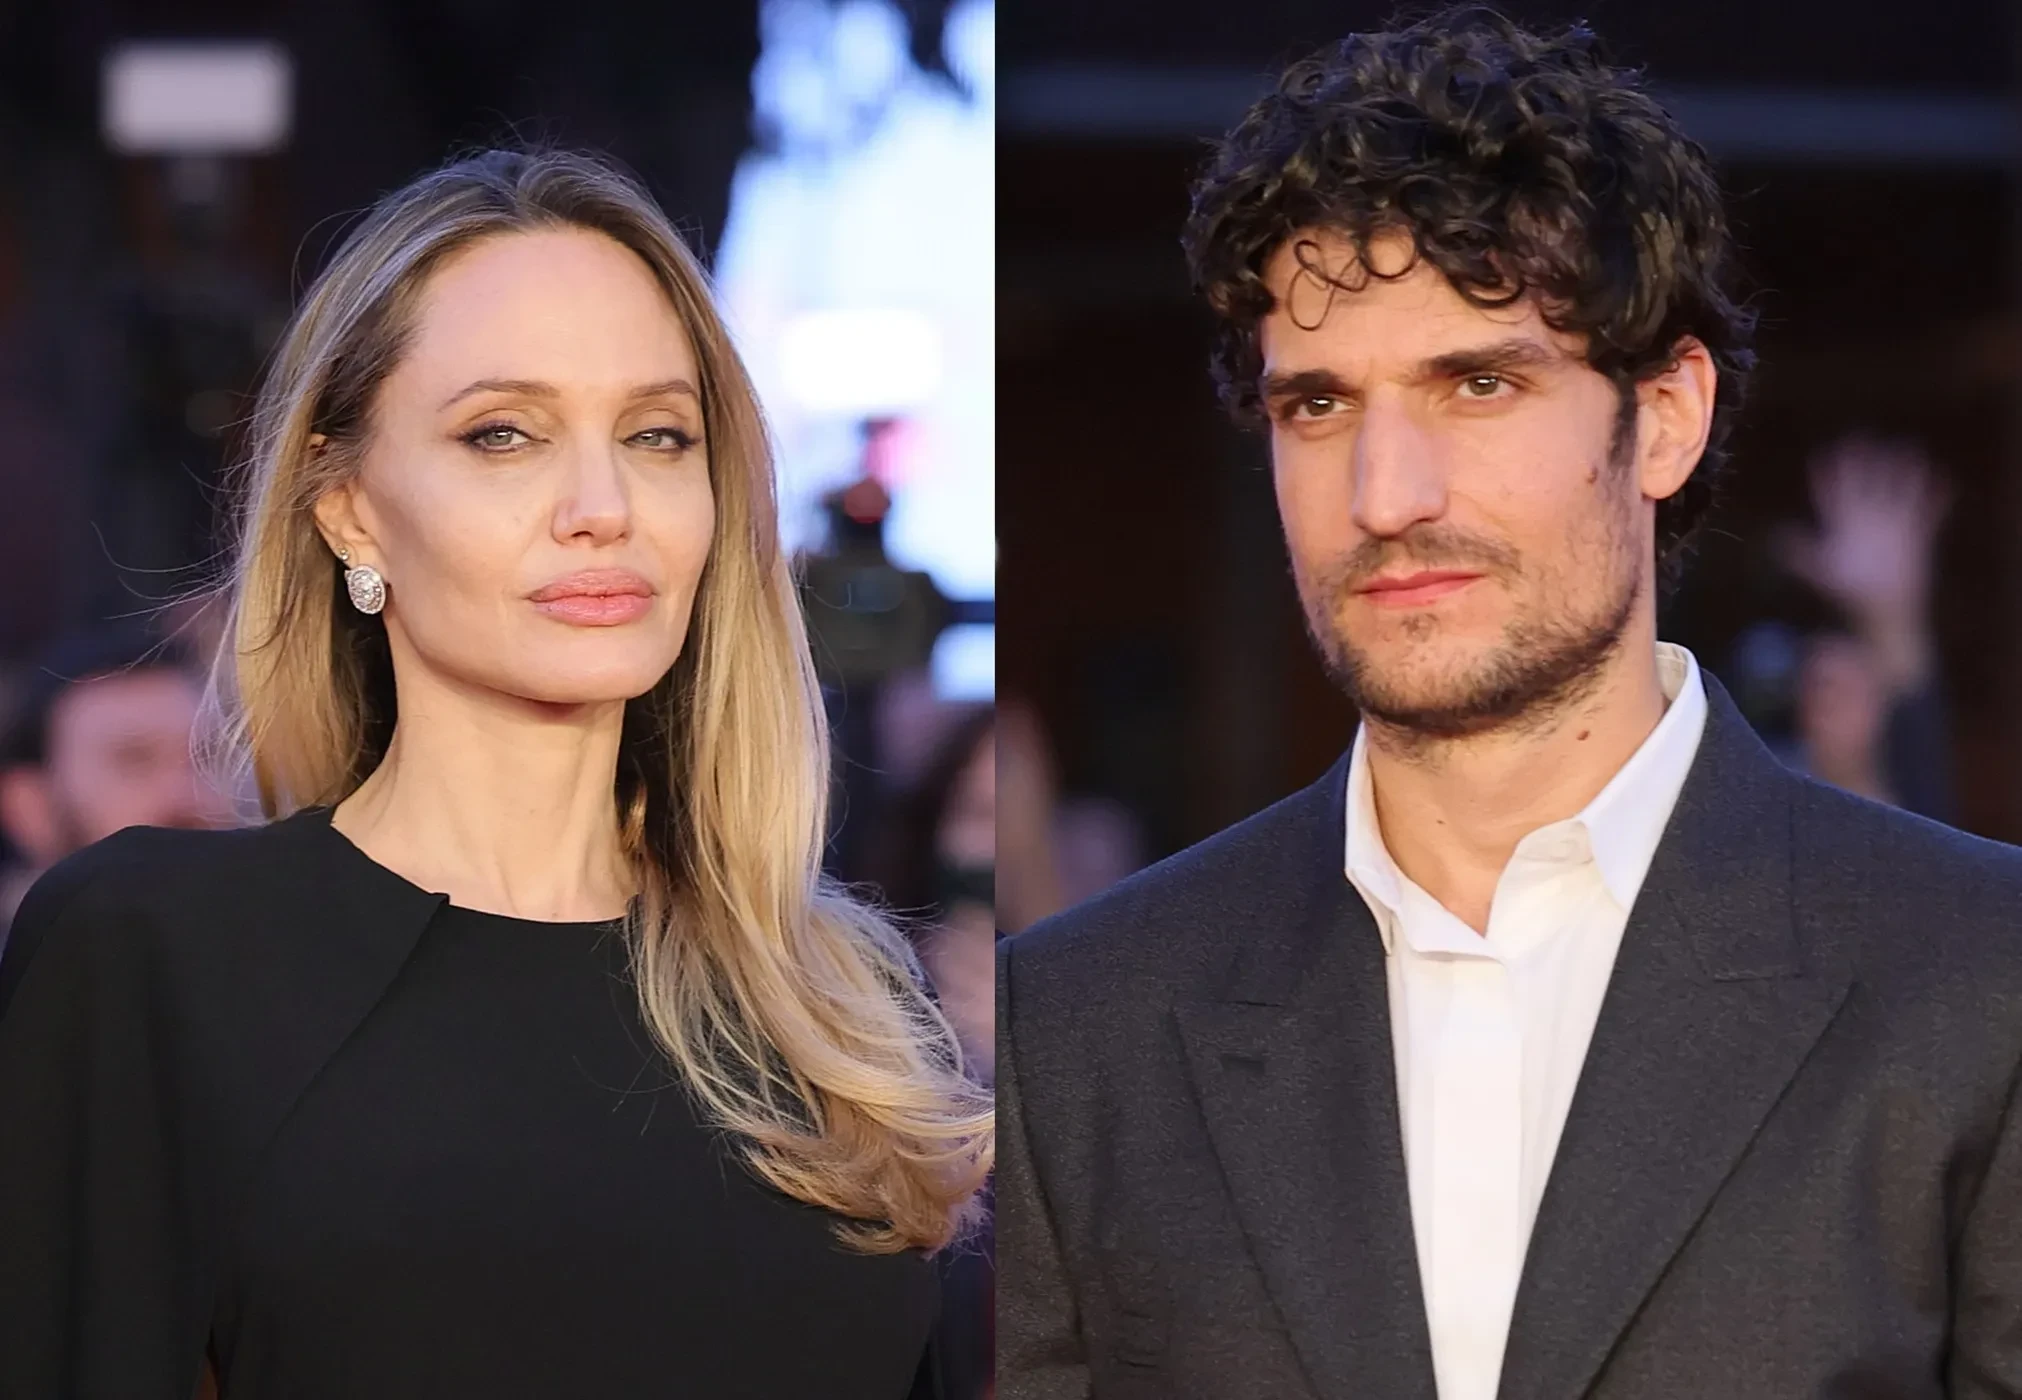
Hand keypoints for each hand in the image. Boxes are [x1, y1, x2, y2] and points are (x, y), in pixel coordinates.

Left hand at [1776, 435, 1951, 691]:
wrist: (1881, 608)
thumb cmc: (1850, 593)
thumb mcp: (1823, 572)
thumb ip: (1802, 554)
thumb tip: (1777, 540)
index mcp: (1844, 527)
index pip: (1833, 496)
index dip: (1829, 476)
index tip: (1824, 454)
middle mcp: (1868, 523)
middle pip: (1865, 487)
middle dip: (1863, 465)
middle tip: (1857, 438)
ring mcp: (1892, 529)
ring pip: (1898, 494)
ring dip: (1902, 475)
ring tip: (1906, 450)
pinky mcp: (1916, 539)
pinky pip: (1928, 516)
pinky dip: (1936, 501)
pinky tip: (1943, 483)